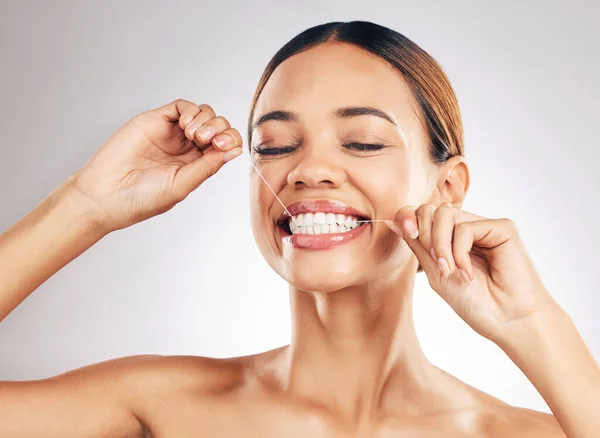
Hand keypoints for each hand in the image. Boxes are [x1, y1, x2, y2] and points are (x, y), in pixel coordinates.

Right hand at [68, 99, 242, 231]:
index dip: (230, 141)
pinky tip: (186, 126)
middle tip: (205, 141)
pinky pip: (181, 106)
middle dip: (220, 129)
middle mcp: (186, 148)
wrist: (104, 195)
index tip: (222, 147)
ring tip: (193, 135)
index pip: (225, 146)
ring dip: (207, 120)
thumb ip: (207, 166)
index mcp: (196, 166)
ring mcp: (171, 133)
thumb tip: (234, 150)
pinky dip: (191, 110)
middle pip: (218, 127)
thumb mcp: (181, 185)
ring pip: (204, 113)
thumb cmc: (141, 199)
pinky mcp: (155, 121)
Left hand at [388, 204, 557, 344]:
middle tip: (436, 263)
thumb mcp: (436, 273)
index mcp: (452, 238)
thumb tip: (395, 221)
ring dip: (440, 245)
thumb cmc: (476, 303)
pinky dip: (459, 252)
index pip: (423, 214)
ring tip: (450, 270)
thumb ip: (419, 246)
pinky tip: (468, 273)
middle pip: (431, 209)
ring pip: (445, 214)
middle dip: (424, 235)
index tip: (406, 231)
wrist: (507, 321)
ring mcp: (485, 226)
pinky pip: (465, 228)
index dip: (408, 217)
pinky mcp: (502, 228)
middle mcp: (468, 228)